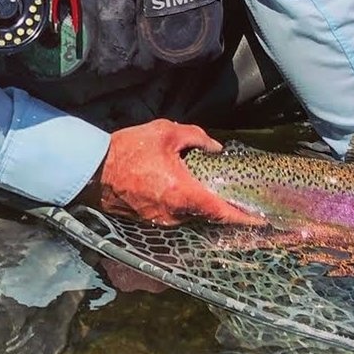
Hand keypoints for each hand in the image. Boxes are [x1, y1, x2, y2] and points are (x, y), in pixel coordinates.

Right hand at [85, 119, 260, 225]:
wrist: (93, 171)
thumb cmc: (129, 150)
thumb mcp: (165, 133)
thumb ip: (196, 137)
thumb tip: (216, 148)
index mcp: (184, 192)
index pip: (222, 211)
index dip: (244, 218)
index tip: (261, 221)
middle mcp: (175, 213)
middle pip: (207, 213)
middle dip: (217, 203)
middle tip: (227, 191)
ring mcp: (161, 220)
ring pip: (189, 214)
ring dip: (195, 202)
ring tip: (193, 183)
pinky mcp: (148, 221)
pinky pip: (172, 214)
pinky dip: (178, 204)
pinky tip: (171, 187)